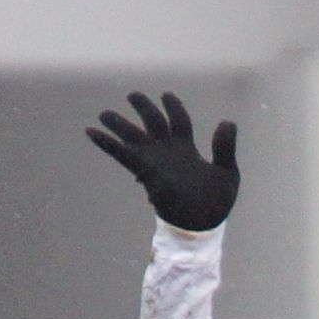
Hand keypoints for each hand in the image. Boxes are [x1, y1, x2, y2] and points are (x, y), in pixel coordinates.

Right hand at [87, 91, 239, 231]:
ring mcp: (154, 160)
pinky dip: (107, 143)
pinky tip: (91, 131)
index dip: (173, 107)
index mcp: (186, 149)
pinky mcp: (145, 170)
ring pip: (134, 136)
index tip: (165, 95)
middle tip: (132, 95)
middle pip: (153, 122)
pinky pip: (122, 154)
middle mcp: (168, 151)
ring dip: (119, 124)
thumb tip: (227, 121)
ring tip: (103, 114)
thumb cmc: (215, 203)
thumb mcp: (227, 172)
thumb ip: (225, 147)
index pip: (178, 121)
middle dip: (144, 108)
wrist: (202, 224)